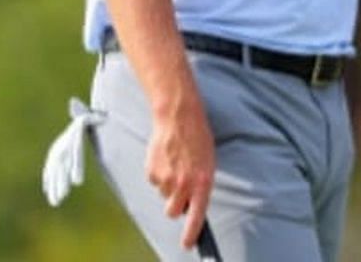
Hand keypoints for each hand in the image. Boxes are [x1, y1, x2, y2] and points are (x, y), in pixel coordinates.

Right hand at [148, 99, 216, 249]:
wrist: (178, 116)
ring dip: (167, 185)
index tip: (187, 244)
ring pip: (163, 195)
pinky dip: (158, 173)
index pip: (196, 216)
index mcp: (202, 183)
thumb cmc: (197, 138)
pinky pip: (154, 182)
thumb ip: (201, 184)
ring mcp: (166, 178)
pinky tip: (165, 158)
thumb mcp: (208, 163)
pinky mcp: (152, 170)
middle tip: (178, 190)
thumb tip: (193, 202)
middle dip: (174, 205)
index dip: (190, 233)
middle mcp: (184, 184)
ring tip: (174, 164)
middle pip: (173, 211)